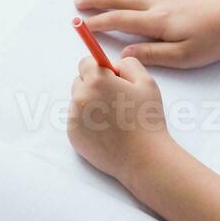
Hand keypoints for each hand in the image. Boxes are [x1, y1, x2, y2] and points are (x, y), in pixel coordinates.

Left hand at [68, 55, 175, 184]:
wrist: (143, 157)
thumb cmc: (146, 119)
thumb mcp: (146, 82)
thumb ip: (128, 64)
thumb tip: (113, 65)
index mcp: (97, 81)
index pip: (85, 63)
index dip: (99, 68)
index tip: (110, 77)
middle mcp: (80, 97)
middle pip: (80, 82)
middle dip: (94, 86)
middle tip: (116, 100)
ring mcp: (74, 117)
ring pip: (79, 102)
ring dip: (91, 104)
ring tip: (114, 118)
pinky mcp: (73, 135)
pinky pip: (77, 120)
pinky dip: (88, 122)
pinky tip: (107, 131)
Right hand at [74, 0, 219, 67]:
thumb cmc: (215, 39)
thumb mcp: (186, 57)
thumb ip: (153, 55)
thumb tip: (125, 55)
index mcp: (158, 21)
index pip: (120, 19)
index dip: (99, 22)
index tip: (82, 25)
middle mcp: (158, 3)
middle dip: (96, 0)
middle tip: (77, 3)